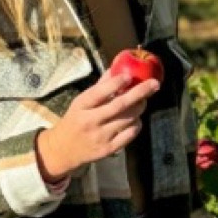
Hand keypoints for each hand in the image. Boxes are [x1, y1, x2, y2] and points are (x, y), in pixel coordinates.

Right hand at [37, 65, 160, 179]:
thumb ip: (100, 86)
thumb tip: (118, 68)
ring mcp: (100, 136)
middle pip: (119, 105)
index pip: (99, 93)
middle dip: (140, 93)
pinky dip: (137, 124)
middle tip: (154, 84)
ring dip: (139, 108)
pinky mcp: (109, 149)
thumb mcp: (81, 102)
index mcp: (81, 106)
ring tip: (141, 102)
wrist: (64, 149)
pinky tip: (135, 120)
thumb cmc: (76, 120)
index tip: (129, 76)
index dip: (115, 83)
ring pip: (128, 119)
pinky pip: (130, 134)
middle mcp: (90, 121)